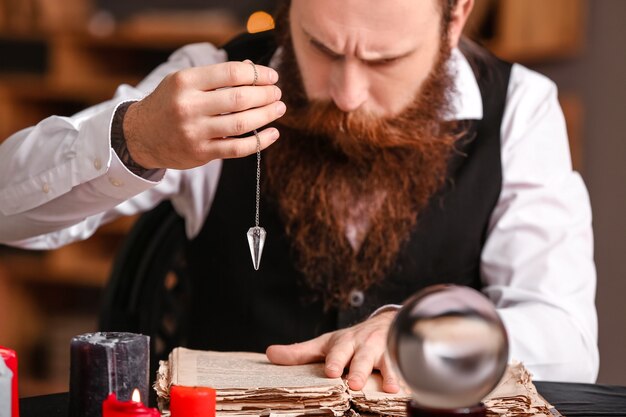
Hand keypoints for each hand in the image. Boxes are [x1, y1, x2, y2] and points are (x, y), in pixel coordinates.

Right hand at [123, 61, 284, 169]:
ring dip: (266, 115)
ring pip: (241, 123)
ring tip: (279, 109)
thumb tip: (252, 69)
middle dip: (265, 95)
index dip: (258, 74)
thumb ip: (215, 76)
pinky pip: (237, 148)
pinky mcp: (201, 153)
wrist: (139, 136)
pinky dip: (259, 141)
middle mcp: (189, 106)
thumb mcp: (182, 82)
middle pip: (240, 98)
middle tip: (277, 94)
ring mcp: (195, 132)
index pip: (231, 73)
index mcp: (185, 81)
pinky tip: (272, 133)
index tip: (272, 76)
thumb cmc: (168, 104)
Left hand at [266, 311, 399, 392]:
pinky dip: (405, 377)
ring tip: (389, 386)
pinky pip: (404, 367)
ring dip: (388, 373)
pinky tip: (405, 387)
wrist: (384, 324)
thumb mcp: (325, 343)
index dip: (335, 360)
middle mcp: (364, 346)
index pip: (338, 351)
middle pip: (362, 357)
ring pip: (386, 361)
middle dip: (359, 368)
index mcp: (344, 342)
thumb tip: (270, 354)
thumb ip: (299, 352)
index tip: (331, 371)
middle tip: (354, 382)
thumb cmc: (350, 340)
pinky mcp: (399, 359)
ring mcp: (383, 352)